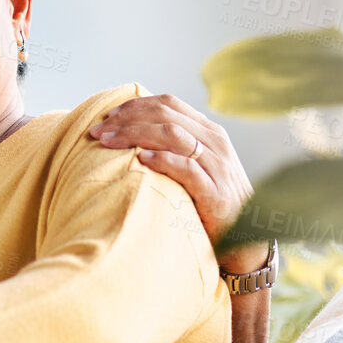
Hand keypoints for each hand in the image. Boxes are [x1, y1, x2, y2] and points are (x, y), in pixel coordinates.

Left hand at [89, 94, 269, 273]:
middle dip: (127, 120)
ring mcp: (217, 165)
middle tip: (98, 130)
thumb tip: (135, 137)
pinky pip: (187, 168)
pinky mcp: (216, 192)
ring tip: (108, 142)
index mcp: (208, 132)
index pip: (169, 105)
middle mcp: (215, 142)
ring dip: (135, 135)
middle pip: (166, 116)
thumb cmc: (211, 203)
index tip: (107, 115)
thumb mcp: (196, 168)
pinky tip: (140, 158)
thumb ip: (174, 149)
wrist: (245, 238)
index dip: (136, 106)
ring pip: (173, 136)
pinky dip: (163, 160)